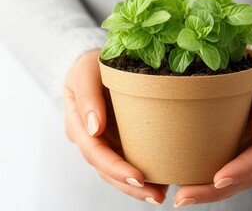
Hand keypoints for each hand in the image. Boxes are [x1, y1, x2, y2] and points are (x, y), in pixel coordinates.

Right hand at [64, 49, 167, 204]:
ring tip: (161, 195)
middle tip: (156, 195)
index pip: (95, 152)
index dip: (114, 167)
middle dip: (130, 186)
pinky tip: (162, 179)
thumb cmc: (89, 65)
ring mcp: (105, 140)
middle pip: (106, 169)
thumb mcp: (85, 72)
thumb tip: (94, 129)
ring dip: (137, 187)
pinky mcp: (119, 138)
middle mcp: (91, 138)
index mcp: (78, 124)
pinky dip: (143, 172)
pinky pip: (129, 159)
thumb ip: (87, 98)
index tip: (137, 177)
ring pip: (117, 170)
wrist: (95, 65)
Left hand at [173, 51, 251, 207]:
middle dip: (215, 191)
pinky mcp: (235, 147)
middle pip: (245, 177)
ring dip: (207, 191)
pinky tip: (184, 182)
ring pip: (233, 179)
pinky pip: (222, 167)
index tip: (218, 179)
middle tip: (184, 197)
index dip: (241, 169)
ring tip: (180, 197)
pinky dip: (206, 179)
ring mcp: (249, 149)